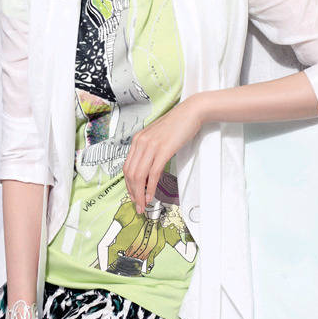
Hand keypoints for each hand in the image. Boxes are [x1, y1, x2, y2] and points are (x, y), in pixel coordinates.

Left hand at [123, 95, 200, 213]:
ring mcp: (151, 146)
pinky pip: (153, 173)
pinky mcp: (163, 150)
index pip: (127, 167)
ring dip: (140, 194)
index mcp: (137, 140)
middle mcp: (140, 142)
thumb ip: (150, 151)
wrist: (191, 112)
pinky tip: (151, 196)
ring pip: (139, 176)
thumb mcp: (157, 137)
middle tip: (137, 206)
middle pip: (130, 173)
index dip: (128, 185)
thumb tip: (148, 171)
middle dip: (133, 193)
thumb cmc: (177, 125)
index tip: (133, 196)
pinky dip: (150, 187)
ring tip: (143, 205)